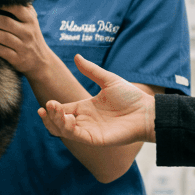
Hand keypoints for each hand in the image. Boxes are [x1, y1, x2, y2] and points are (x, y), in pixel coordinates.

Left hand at [0, 5, 55, 77]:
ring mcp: (23, 46)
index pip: (15, 7)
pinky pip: (1, 51)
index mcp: (30, 20)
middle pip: (4, 22)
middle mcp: (28, 32)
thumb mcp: (30, 21)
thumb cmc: (30, 36)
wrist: (41, 62)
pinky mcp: (18, 59)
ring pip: (1, 37)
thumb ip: (20, 9)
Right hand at [37, 54, 154, 145]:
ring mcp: (89, 130)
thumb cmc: (131, 97)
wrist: (147, 111)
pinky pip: (77, 136)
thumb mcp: (108, 80)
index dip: (52, 108)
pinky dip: (68, 129)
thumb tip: (76, 56)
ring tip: (53, 111)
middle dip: (50, 116)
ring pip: (64, 131)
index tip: (47, 103)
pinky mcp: (96, 139)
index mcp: (85, 108)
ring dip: (55, 122)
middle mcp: (85, 120)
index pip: (62, 109)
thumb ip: (91, 71)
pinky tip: (68, 118)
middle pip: (59, 122)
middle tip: (48, 106)